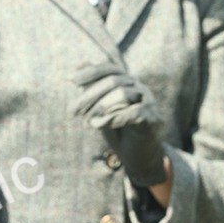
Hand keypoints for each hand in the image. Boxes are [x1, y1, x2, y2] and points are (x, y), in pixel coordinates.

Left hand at [73, 62, 166, 188]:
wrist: (139, 157)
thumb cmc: (119, 132)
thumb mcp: (102, 110)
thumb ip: (93, 90)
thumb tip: (77, 65)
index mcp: (128, 83)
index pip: (110, 69)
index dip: (91, 72)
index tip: (71, 79)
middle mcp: (139, 88)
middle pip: (114, 81)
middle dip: (90, 95)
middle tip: (72, 111)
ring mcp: (148, 102)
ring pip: (123, 93)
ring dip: (100, 107)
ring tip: (87, 122)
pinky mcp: (153, 119)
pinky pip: (135, 112)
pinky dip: (115, 118)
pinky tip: (100, 125)